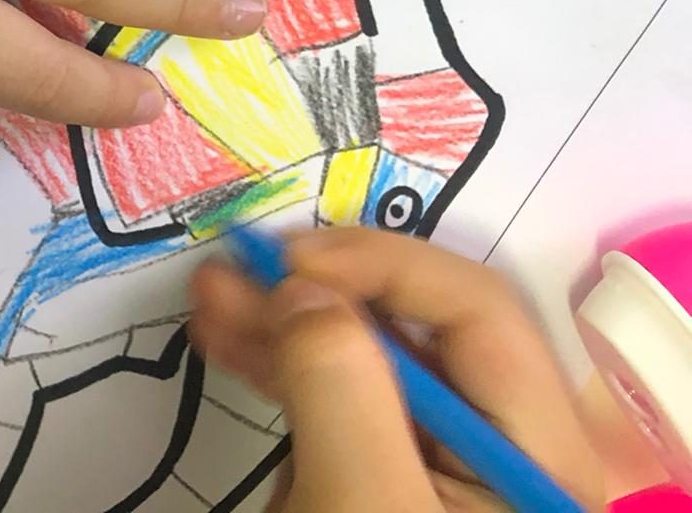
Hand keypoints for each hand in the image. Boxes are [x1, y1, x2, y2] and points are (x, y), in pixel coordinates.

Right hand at [189, 229, 603, 512]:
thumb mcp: (362, 505)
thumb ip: (342, 387)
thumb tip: (304, 291)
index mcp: (543, 458)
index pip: (479, 313)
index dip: (384, 266)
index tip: (287, 261)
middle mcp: (507, 457)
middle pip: (423, 333)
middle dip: (319, 292)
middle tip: (228, 273)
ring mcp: (443, 478)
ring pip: (372, 363)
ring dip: (287, 323)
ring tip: (206, 300)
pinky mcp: (389, 491)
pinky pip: (344, 405)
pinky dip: (284, 368)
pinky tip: (227, 346)